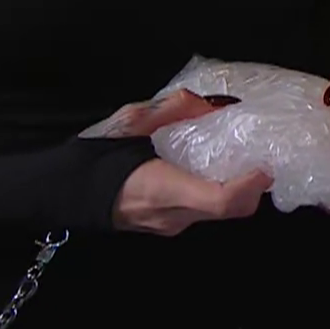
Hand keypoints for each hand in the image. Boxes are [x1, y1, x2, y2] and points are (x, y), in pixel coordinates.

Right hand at [92, 88, 272, 236]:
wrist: (63, 192)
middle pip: (228, 211)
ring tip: (240, 157)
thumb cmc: (95, 157)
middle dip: (253, 188)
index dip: (250, 185)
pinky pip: (202, 212)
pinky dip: (217, 192)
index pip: (220, 201)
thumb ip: (170, 110)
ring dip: (236, 190)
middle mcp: (172, 215)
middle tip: (261, 155)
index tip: (265, 164)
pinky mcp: (166, 226)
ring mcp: (169, 226)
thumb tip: (210, 103)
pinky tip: (214, 169)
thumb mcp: (129, 124)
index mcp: (164, 190)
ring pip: (217, 214)